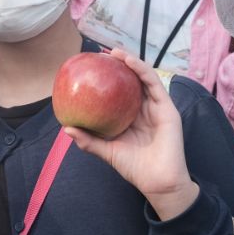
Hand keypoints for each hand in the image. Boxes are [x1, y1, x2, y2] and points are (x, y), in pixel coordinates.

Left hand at [62, 49, 198, 220]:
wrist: (157, 182)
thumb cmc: (134, 168)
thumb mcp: (106, 151)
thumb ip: (88, 140)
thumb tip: (66, 128)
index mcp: (131, 117)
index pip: (119, 93)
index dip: (107, 79)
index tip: (91, 68)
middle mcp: (144, 109)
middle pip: (131, 82)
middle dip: (118, 66)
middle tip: (100, 54)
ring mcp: (157, 107)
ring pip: (144, 78)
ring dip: (130, 62)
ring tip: (113, 52)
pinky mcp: (167, 108)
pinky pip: (154, 84)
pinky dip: (142, 70)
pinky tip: (128, 61)